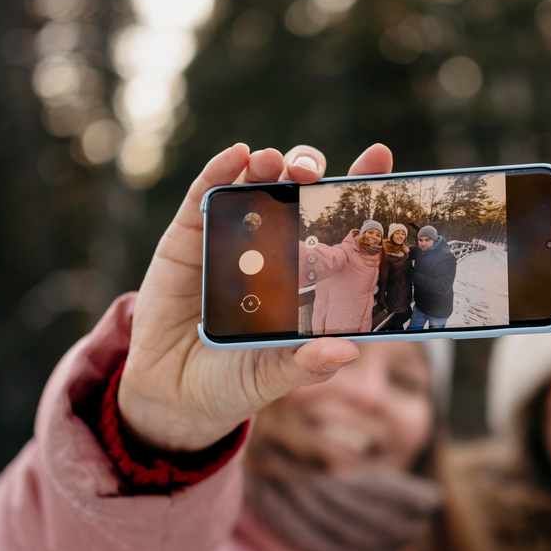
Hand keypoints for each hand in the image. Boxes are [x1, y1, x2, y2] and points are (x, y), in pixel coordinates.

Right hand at [118, 143, 394, 451]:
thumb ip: (306, 365)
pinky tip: (236, 157)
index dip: (359, 191)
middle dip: (311, 173)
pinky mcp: (190, 237)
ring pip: (258, 187)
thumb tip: (349, 352)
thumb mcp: (272, 376)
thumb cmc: (234, 382)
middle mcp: (276, 249)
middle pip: (300, 196)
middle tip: (313, 174)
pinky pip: (205, 196)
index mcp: (308, 277)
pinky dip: (220, 171)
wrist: (171, 393)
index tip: (379, 158)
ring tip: (274, 162)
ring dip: (270, 166)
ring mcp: (232, 238)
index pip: (340, 226)